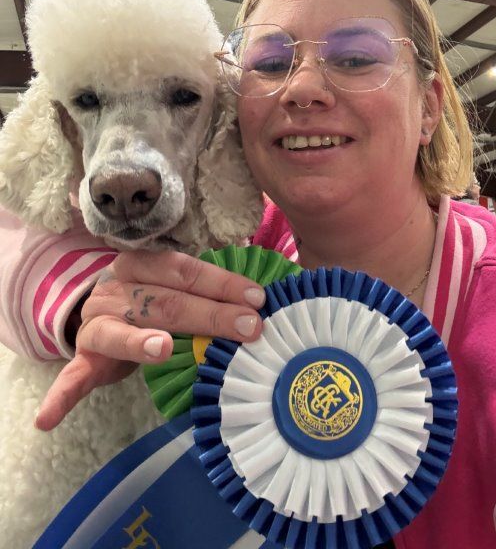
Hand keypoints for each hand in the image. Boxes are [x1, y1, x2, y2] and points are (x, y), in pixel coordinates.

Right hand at [35, 250, 265, 430]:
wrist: (101, 316)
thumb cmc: (150, 300)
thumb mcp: (174, 288)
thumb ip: (206, 293)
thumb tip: (259, 300)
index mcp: (141, 265)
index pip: (184, 270)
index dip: (222, 284)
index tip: (258, 299)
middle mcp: (115, 289)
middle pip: (165, 302)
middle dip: (211, 315)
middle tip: (248, 328)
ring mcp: (97, 324)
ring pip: (122, 333)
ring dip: (141, 343)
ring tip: (162, 350)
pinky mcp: (84, 359)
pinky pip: (71, 378)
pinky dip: (62, 397)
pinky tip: (49, 418)